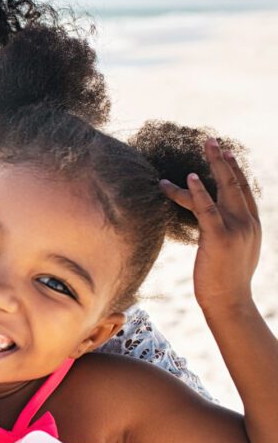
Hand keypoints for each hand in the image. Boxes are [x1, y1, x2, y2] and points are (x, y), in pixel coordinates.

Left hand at [160, 138, 260, 314]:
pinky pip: (207, 209)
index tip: (226, 153)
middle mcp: (248, 223)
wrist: (230, 302)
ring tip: (205, 146)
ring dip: (214, 164)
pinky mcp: (219, 237)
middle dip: (224, 160)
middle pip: (236, 183)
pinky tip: (189, 177)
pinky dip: (198, 191)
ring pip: (224, 189)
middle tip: (212, 140)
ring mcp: (236, 229)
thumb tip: (215, 225)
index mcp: (252, 225)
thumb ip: (228, 233)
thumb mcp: (233, 251)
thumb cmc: (225, 280)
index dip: (235, 170)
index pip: (244, 191)